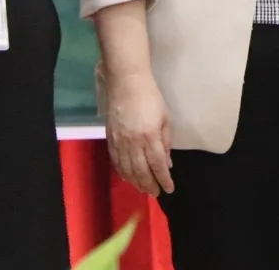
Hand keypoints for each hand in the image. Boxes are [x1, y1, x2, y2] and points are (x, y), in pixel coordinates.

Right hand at [106, 71, 174, 194]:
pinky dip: (122, 172)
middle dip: (149, 185)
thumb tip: (167, 164)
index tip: (169, 188)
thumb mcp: (165, 118)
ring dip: (136, 182)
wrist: (126, 83)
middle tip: (156, 194)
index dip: (163, 179)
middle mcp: (133, 142)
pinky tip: (128, 178)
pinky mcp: (110, 139)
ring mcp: (119, 141)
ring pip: (127, 169)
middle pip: (141, 171)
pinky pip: (116, 161)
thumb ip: (165, 142)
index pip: (157, 164)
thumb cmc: (151, 98)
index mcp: (149, 136)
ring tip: (144, 189)